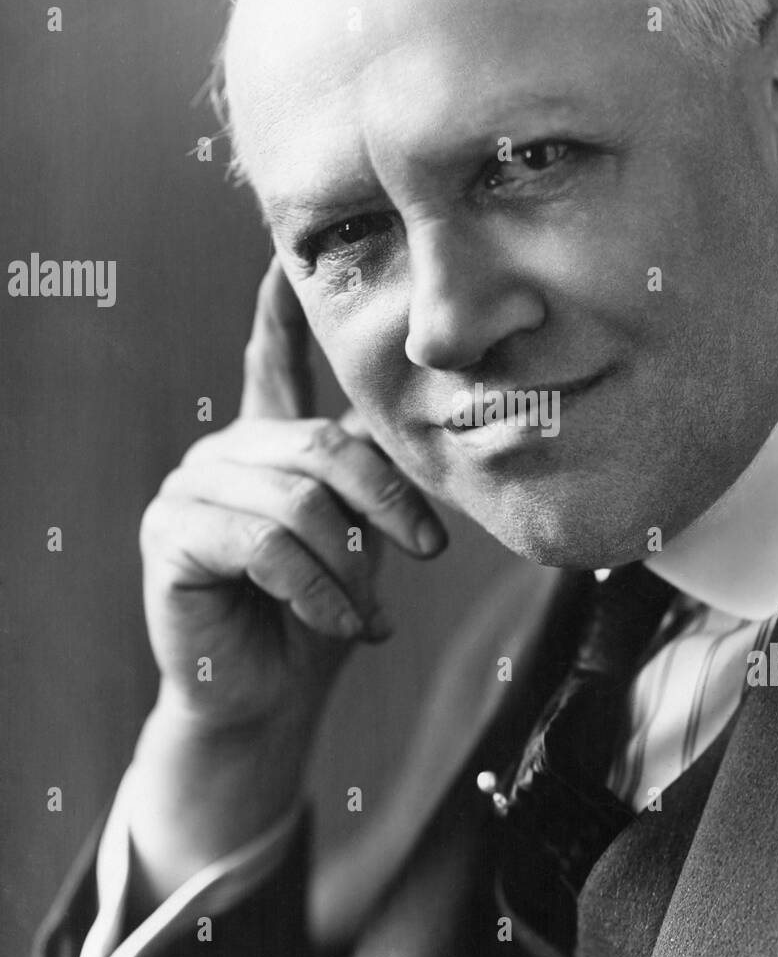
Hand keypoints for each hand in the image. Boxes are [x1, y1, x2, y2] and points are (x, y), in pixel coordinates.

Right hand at [128, 257, 445, 896]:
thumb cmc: (320, 615)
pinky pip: (266, 544)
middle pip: (323, 446)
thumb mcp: (361, 538)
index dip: (279, 314)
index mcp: (268, 445)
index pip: (271, 363)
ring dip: (349, 569)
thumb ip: (368, 479)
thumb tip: (414, 422)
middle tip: (430, 550)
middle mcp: (223, 453)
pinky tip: (334, 625)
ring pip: (299, 500)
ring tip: (363, 614)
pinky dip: (316, 591)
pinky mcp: (169, 536)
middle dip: (388, 502)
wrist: (271, 697)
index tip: (282, 259)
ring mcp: (189, 490)